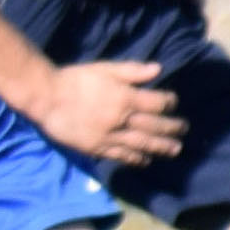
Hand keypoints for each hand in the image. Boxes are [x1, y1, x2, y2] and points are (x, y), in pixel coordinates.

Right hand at [30, 57, 190, 169]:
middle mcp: (122, 118)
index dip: (169, 102)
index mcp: (125, 97)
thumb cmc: (75, 79)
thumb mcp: (104, 69)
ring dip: (161, 147)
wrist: (46, 98)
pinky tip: (145, 160)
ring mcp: (110, 135)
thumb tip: (157, 69)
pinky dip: (136, 159)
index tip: (173, 102)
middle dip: (172, 127)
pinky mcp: (97, 147)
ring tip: (175, 149)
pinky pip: (122, 155)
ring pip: (143, 144)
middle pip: (155, 126)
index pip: (158, 103)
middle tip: (183, 129)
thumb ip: (131, 71)